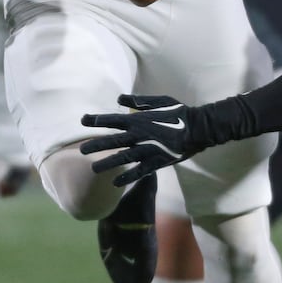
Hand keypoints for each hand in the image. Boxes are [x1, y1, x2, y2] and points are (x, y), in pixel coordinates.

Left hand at [80, 94, 208, 187]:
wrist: (199, 128)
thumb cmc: (179, 112)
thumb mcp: (159, 101)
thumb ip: (138, 101)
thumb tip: (119, 99)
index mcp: (138, 119)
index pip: (112, 119)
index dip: (96, 120)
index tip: (83, 120)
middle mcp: (140, 135)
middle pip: (113, 140)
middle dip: (96, 145)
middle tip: (82, 150)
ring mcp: (148, 149)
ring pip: (123, 157)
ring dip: (107, 163)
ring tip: (94, 169)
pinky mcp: (157, 161)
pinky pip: (139, 171)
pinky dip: (127, 177)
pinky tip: (115, 183)